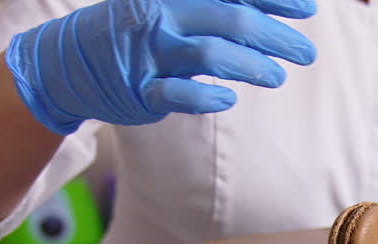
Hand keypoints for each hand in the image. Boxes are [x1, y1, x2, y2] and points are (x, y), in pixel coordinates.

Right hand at [6, 0, 317, 134]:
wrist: (68, 60)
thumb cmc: (137, 28)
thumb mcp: (172, 5)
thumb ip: (218, 5)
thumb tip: (273, 8)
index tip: (309, 8)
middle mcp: (161, 14)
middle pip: (232, 18)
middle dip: (277, 36)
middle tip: (307, 53)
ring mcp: (148, 52)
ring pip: (210, 55)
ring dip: (253, 67)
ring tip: (278, 77)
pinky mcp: (139, 89)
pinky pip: (177, 94)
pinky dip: (207, 98)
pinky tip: (229, 100)